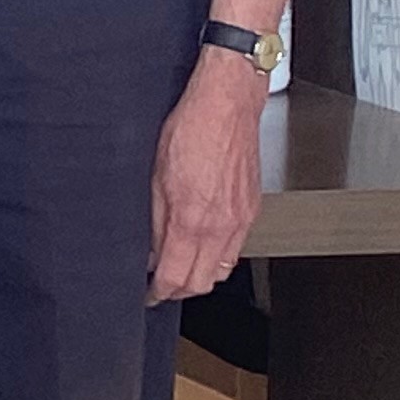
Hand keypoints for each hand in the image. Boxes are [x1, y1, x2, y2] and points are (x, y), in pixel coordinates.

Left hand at [149, 49, 269, 303]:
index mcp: (193, 220)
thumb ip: (154, 221)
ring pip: (223, 269)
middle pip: (203, 282)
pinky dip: (218, 256)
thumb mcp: (153, 177)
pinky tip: (202, 243)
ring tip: (179, 267)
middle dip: (179, 290)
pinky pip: (236, 247)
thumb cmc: (189, 130)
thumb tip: (149, 250)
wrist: (226, 105)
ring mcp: (242, 219)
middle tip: (160, 284)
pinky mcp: (252, 209)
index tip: (147, 294)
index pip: (177, 278)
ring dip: (201, 275)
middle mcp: (223, 226)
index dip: (159, 292)